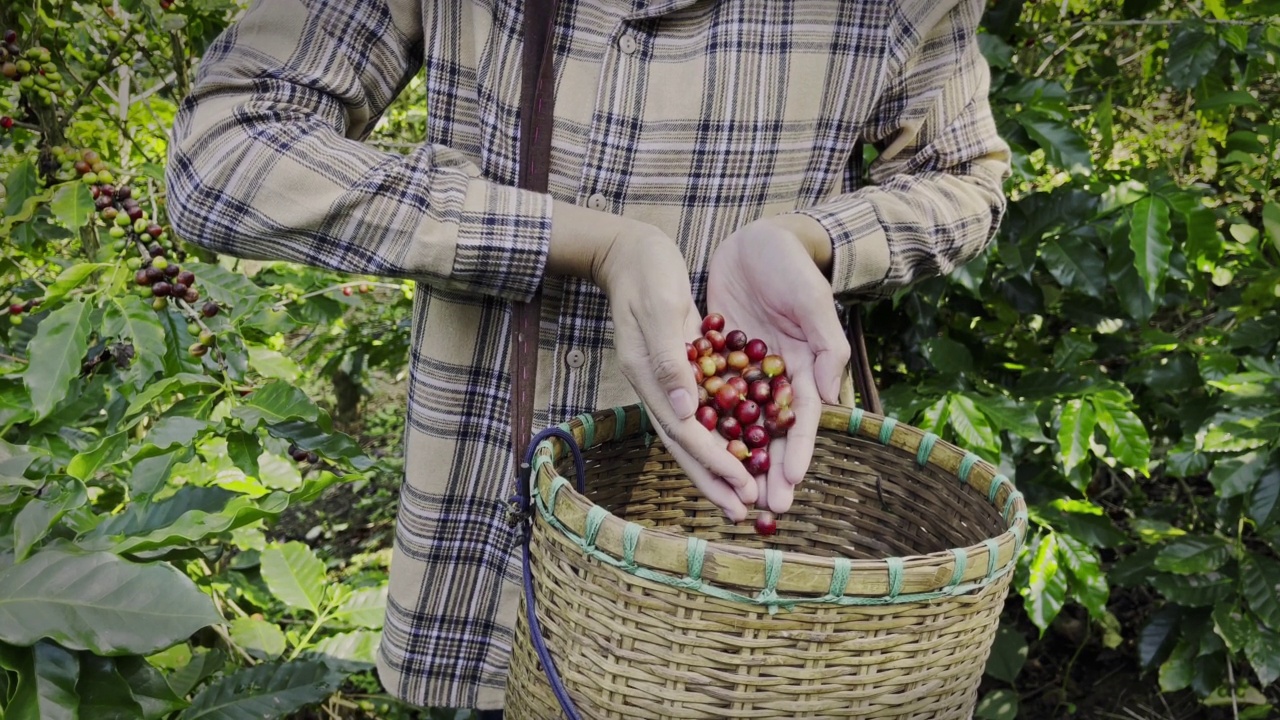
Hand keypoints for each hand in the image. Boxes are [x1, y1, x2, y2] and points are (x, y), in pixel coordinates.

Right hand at [591, 224, 758, 520]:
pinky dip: (717, 436)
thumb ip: (669, 360)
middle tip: (744, 512)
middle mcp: (657, 387)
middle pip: (686, 445)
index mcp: (650, 376)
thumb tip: (683, 412)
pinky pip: (699, 413)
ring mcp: (666, 381)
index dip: (714, 462)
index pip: (685, 432)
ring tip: (743, 495)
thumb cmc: (646, 271)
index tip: (742, 487)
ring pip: (692, 435)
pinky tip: (739, 450)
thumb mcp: (659, 308)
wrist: (631, 251)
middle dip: (715, 480)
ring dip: (717, 467)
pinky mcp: (679, 370)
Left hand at [706, 216, 849, 513]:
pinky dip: (704, 425)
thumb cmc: (792, 267)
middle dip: (767, 472)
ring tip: (729, 495)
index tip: (791, 483)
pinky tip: (694, 452)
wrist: (758, 239)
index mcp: (804, 369)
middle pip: (770, 434)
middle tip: (762, 511)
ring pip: (737, 425)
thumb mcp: (812, 302)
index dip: (797, 452)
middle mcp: (775, 379)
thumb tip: (829, 397)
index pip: (802, 420)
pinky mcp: (717, 361)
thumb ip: (827, 347)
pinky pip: (708, 399)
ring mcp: (745, 373)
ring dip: (734, 460)